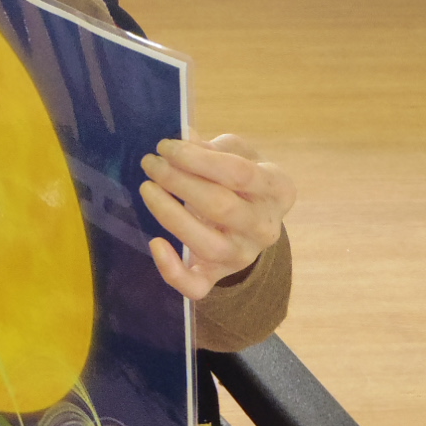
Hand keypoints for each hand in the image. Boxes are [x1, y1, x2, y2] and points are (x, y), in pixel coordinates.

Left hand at [138, 132, 294, 299]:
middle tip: (150, 164)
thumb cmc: (242, 179)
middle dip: (178, 181)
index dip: (197, 159)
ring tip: (148, 188)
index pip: (239, 173)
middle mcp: (265, 227)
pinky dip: (172, 270)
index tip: (166, 146)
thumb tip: (184, 139)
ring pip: (207, 244)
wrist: (252, 219)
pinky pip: (196, 286)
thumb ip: (214, 147)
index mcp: (278, 189)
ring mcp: (243, 256)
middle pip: (220, 207)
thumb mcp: (239, 154)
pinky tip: (155, 243)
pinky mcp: (218, 276)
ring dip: (171, 214)